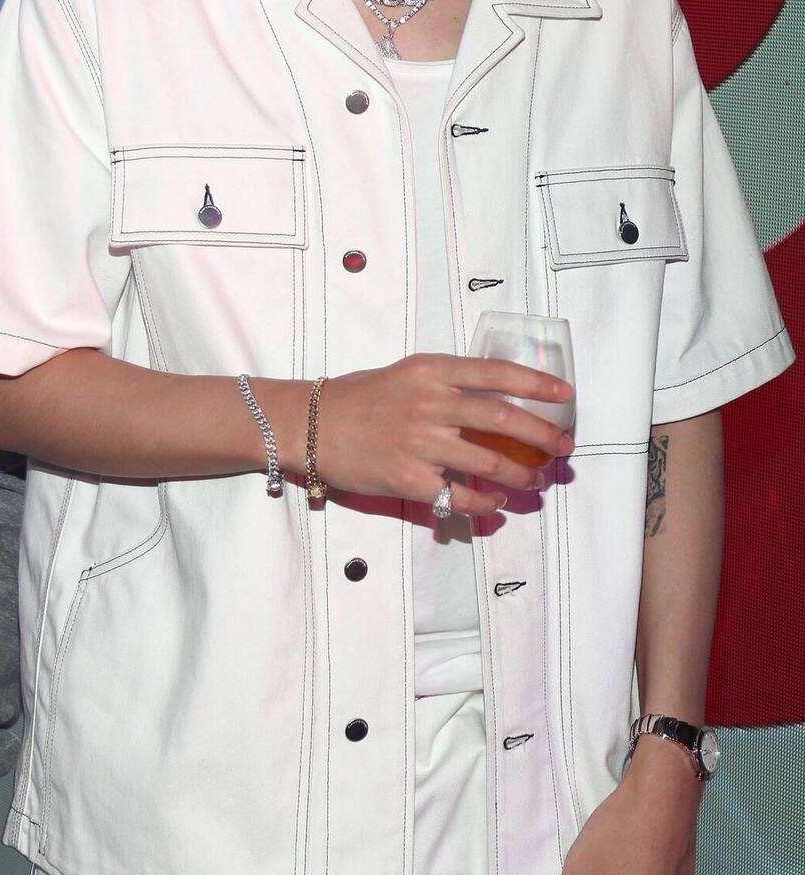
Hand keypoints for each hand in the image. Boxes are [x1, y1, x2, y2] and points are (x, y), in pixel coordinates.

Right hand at [316, 352, 573, 513]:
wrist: (310, 424)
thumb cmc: (358, 398)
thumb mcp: (406, 374)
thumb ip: (447, 383)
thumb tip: (494, 397)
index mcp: (431, 371)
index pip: (496, 373)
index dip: (536, 382)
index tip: (565, 393)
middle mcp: (430, 403)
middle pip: (503, 419)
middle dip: (542, 435)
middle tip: (563, 446)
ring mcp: (420, 441)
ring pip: (489, 462)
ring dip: (521, 476)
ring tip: (535, 481)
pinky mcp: (408, 477)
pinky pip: (459, 495)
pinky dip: (484, 503)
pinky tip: (494, 504)